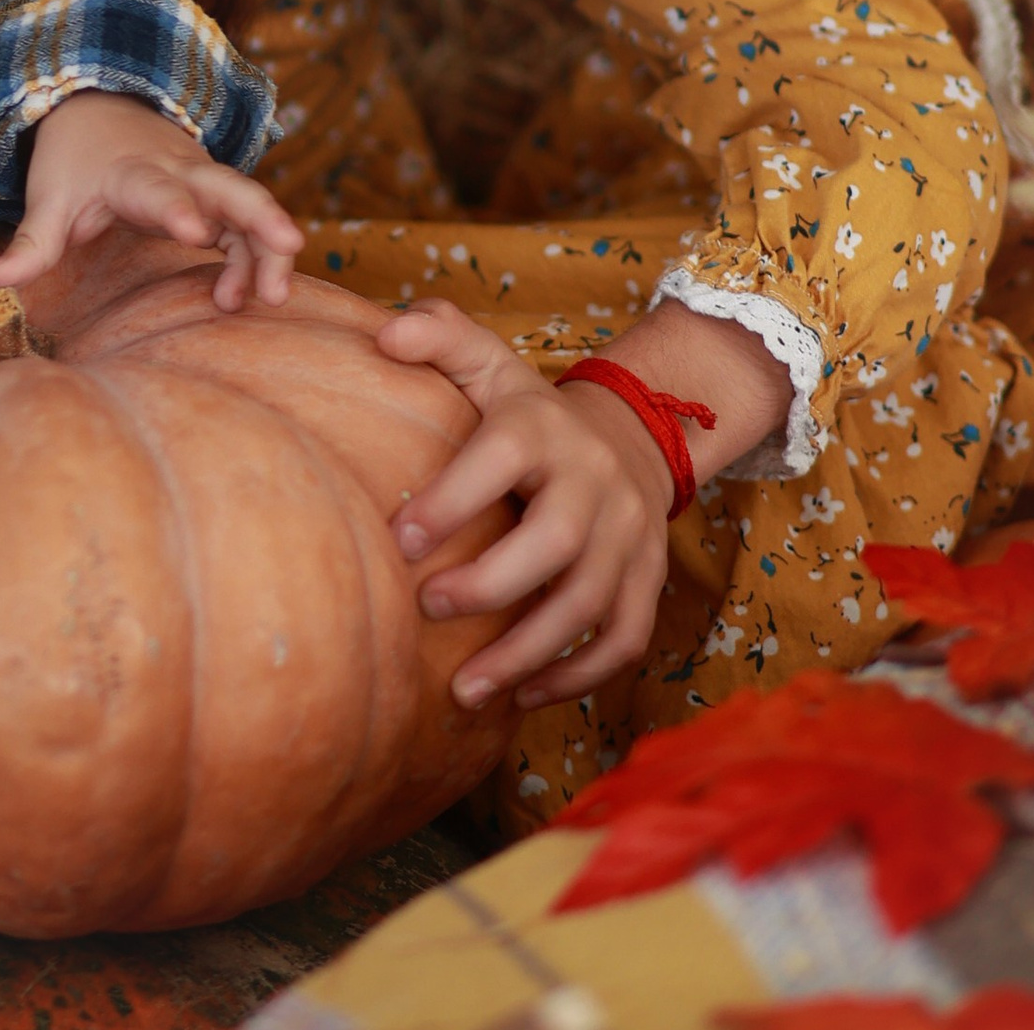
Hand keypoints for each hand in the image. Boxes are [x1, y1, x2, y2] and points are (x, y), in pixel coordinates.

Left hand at [0, 91, 303, 310]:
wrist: (98, 108)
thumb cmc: (73, 163)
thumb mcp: (48, 201)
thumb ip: (29, 246)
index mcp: (131, 172)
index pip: (157, 188)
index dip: (176, 208)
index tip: (194, 230)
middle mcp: (178, 170)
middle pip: (227, 186)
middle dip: (259, 214)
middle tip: (288, 245)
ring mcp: (203, 180)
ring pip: (248, 206)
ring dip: (266, 247)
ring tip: (274, 295)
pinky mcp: (217, 196)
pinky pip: (247, 225)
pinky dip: (254, 256)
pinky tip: (244, 297)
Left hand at [379, 302, 672, 712]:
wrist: (630, 438)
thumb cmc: (526, 411)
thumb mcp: (487, 363)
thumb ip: (438, 337)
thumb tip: (385, 334)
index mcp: (541, 428)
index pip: (501, 458)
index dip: (453, 498)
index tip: (399, 538)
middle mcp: (593, 482)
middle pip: (554, 541)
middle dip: (490, 583)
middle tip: (426, 606)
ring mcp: (629, 536)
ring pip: (589, 603)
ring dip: (526, 652)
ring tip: (464, 690)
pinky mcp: (648, 581)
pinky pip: (624, 640)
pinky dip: (576, 676)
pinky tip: (520, 698)